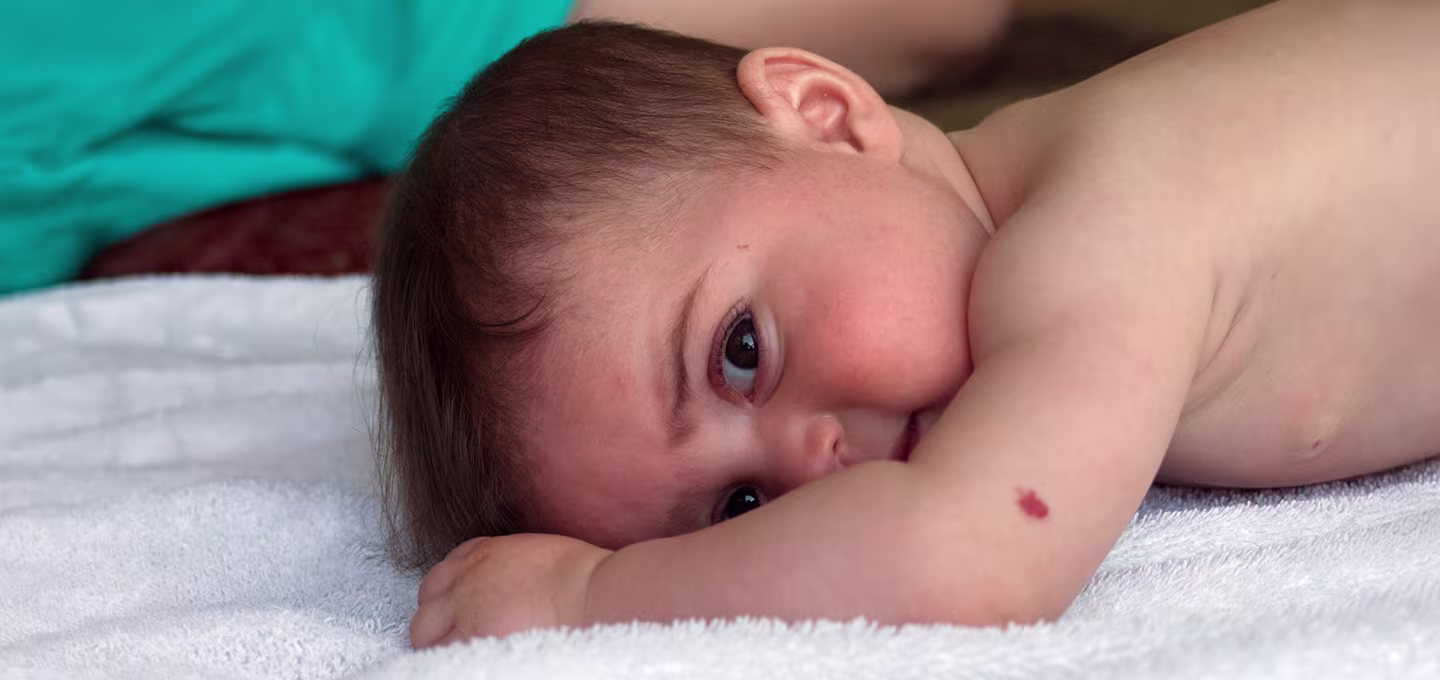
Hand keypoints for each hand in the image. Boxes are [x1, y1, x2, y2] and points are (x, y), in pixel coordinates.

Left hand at [409, 533, 611, 646]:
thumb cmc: (583, 576)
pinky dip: (448, 658)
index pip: (446, 570)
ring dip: (436, 640)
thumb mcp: (538, 554)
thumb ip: (512, 565)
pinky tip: (470, 661)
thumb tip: (512, 586)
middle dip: (436, 616)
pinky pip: (441, 654)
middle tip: (456, 633)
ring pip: (423, 630)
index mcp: (485, 553)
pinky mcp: (472, 639)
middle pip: (427, 598)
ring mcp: (465, 610)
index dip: (450, 592)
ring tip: (460, 652)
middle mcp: (467, 579)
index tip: (461, 606)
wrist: (592, 593)